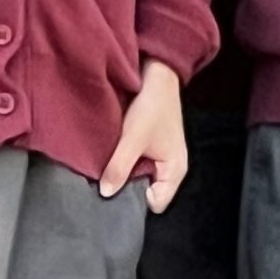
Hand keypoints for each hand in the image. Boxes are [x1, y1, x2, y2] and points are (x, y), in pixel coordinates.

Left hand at [100, 58, 186, 213]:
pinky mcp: (153, 146)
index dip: (134, 199)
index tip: (114, 189)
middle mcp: (171, 168)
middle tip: (106, 176)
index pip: (155, 203)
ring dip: (124, 171)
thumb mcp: (132, 138)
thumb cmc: (152, 106)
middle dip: (127, 186)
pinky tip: (114, 151)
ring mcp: (162, 157)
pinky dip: (126, 159)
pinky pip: (137, 162)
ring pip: (139, 176)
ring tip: (109, 163)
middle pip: (146, 191)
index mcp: (174, 172)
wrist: (158, 74)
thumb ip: (119, 167)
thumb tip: (105, 193)